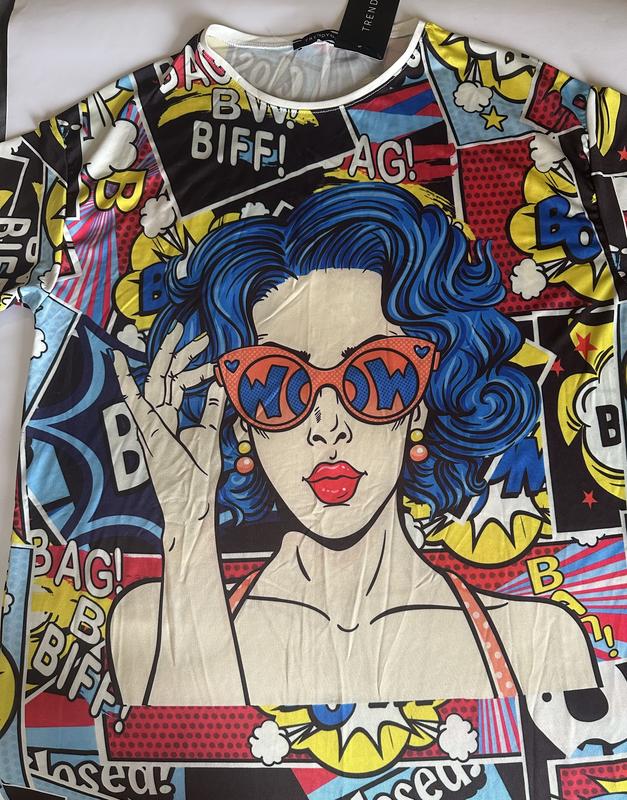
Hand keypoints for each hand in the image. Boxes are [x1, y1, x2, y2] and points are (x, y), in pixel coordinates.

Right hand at [109, 321, 226, 527]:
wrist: (188, 503)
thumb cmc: (198, 476)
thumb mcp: (211, 435)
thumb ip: (214, 409)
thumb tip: (223, 384)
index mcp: (171, 417)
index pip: (179, 383)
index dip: (193, 367)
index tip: (211, 354)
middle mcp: (158, 415)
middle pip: (167, 375)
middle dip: (180, 352)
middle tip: (195, 332)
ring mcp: (150, 421)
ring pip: (156, 378)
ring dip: (167, 354)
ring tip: (177, 331)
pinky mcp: (146, 427)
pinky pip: (133, 400)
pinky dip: (124, 380)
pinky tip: (118, 360)